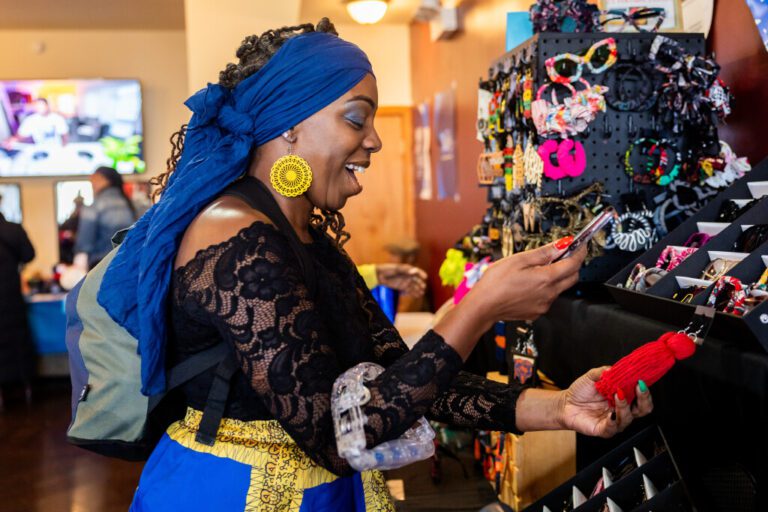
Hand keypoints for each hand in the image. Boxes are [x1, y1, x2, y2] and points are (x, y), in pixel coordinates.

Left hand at [375, 263, 426, 296]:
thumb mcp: (397, 268)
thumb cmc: (388, 269)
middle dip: (420, 284)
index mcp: (408, 269)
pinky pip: (409, 291)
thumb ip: (405, 270)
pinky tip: (417, 296)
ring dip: (418, 290)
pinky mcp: (402, 287)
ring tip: (421, 293)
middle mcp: (408, 276)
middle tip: (423, 287)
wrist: (380, 275)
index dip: (421, 274)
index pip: (417, 272)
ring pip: (414, 286)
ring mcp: (405, 282)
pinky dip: (413, 293)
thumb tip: (413, 271)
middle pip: (416, 280)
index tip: (425, 277)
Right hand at [469, 240, 586, 321]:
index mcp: (546, 278)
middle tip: (562, 254)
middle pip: (572, 277)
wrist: (483, 306)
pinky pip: (547, 298)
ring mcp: (543, 305)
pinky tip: (529, 284)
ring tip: (536, 270)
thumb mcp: (519, 259)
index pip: (573, 263)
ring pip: (559, 288)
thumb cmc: (496, 282)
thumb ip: (544, 252)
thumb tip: (562, 244)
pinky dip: (545, 289)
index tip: (580, 245)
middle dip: (572, 265)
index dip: (579, 252)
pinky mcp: (536, 312)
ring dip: (556, 277)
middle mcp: (549, 294)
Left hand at [558, 367, 653, 437]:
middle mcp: (622, 410)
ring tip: (618, 395)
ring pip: (628, 418)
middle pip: (643, 409)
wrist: (565, 403)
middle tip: (638, 388)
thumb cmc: (581, 391)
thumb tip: (614, 368)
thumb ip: (604, 372)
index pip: (642, 396)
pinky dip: (613, 421)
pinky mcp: (604, 430)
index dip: (645, 390)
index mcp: (623, 397)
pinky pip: (612, 428)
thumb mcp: (592, 377)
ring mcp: (614, 421)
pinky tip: (611, 413)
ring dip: (625, 406)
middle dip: (644, 399)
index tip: (641, 380)